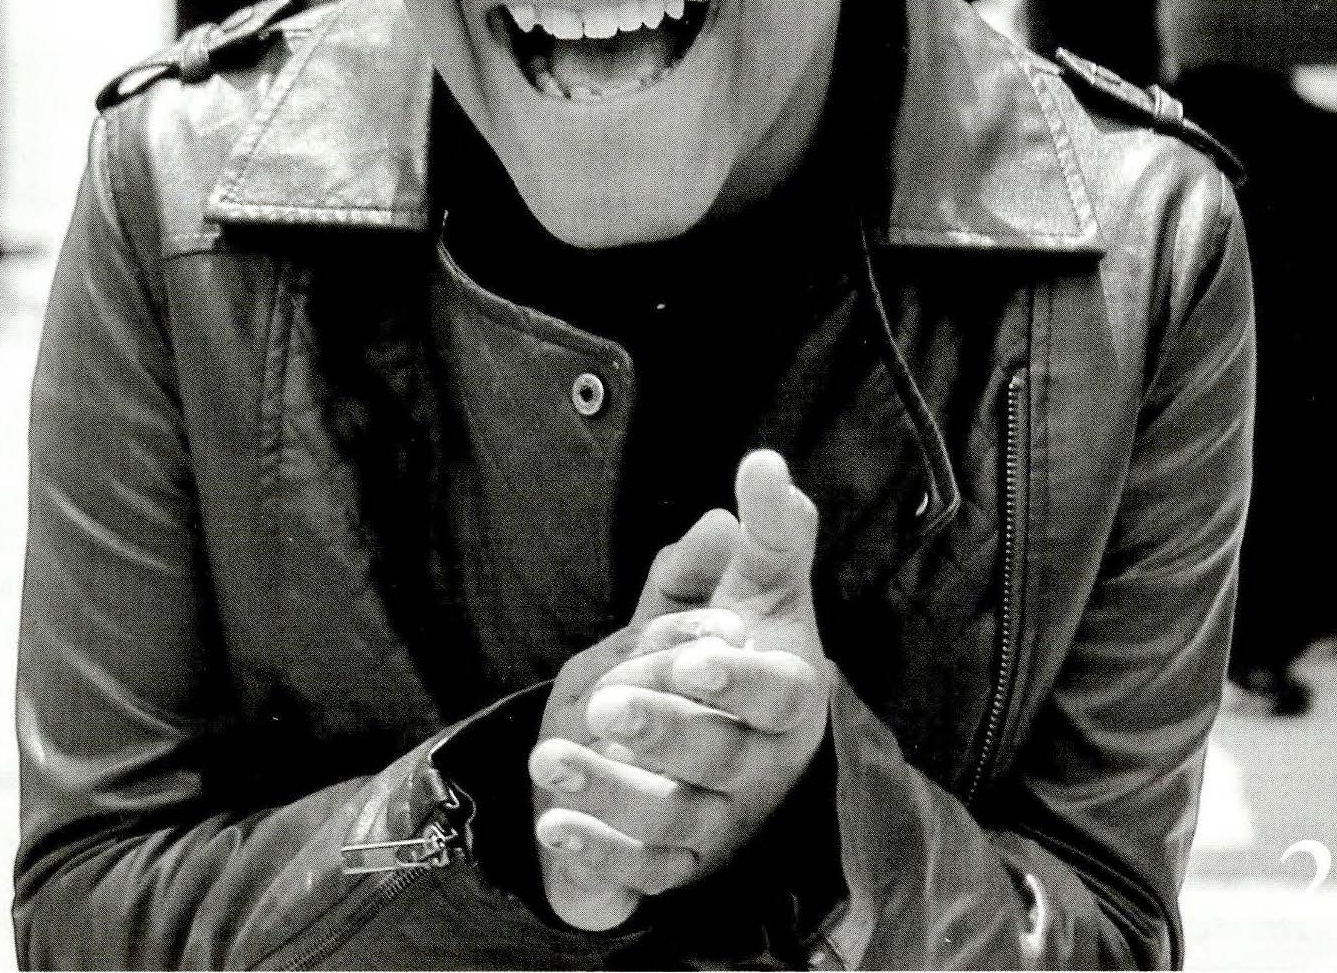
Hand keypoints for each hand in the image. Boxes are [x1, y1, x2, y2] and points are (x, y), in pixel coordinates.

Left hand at [532, 506, 743, 931]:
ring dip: (610, 794)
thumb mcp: (752, 585)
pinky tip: (552, 825)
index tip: (694, 660)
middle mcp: (761, 764)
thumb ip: (762, 530)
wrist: (712, 727)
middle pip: (718, 758)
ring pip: (672, 819)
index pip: (778, 694)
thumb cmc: (737, 643)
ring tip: (549, 760)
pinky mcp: (680, 863)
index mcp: (787, 694)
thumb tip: (763, 466)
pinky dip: (598, 853)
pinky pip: (642, 870)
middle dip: (663, 732)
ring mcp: (721, 820)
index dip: (739, 682)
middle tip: (604, 705)